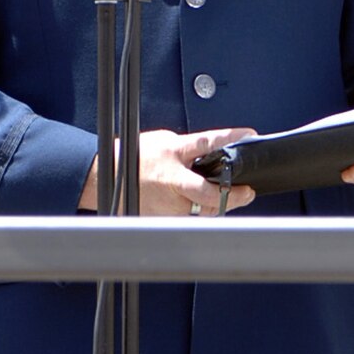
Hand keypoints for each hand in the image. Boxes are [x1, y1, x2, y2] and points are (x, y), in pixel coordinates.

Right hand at [79, 129, 257, 215]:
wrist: (105, 176)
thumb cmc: (134, 157)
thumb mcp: (164, 143)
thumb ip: (189, 150)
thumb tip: (213, 154)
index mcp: (173, 153)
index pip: (208, 142)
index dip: (230, 138)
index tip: (249, 135)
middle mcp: (173, 180)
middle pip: (211, 194)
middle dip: (234, 195)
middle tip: (247, 191)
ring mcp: (169, 203)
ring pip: (205, 211)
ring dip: (219, 205)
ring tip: (230, 197)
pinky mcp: (164, 217)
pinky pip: (191, 217)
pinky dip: (200, 212)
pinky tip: (204, 206)